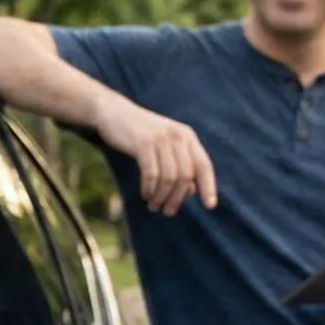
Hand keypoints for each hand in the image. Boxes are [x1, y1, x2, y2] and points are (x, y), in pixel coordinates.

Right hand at [95, 100, 217, 215]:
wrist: (114, 113)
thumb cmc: (140, 135)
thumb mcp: (165, 147)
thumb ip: (180, 166)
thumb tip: (191, 191)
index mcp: (187, 137)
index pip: (204, 165)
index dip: (209, 187)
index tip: (210, 206)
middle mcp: (178, 136)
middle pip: (186, 176)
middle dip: (177, 198)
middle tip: (167, 212)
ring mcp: (161, 139)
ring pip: (169, 178)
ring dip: (162, 197)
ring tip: (154, 206)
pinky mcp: (143, 143)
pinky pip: (151, 174)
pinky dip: (149, 189)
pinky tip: (145, 194)